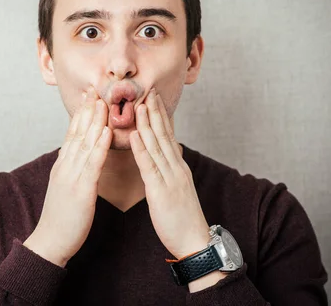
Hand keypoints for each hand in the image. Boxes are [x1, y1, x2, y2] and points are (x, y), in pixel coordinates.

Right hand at [24, 87, 111, 266]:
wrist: (49, 242)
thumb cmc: (61, 218)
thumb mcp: (64, 187)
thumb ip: (70, 169)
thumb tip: (76, 156)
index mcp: (63, 166)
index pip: (72, 133)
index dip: (81, 113)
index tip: (89, 96)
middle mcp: (66, 166)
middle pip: (77, 132)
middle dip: (87, 109)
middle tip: (95, 88)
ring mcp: (71, 176)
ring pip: (84, 143)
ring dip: (94, 121)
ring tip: (103, 101)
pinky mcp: (80, 190)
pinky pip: (91, 164)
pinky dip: (99, 146)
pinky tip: (106, 132)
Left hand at [130, 89, 210, 259]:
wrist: (195, 241)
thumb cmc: (184, 218)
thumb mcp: (178, 188)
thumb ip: (173, 170)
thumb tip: (171, 155)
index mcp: (178, 167)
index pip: (169, 135)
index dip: (161, 116)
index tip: (153, 98)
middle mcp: (176, 167)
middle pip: (164, 134)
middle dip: (155, 111)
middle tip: (148, 90)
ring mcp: (170, 177)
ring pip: (157, 145)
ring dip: (147, 124)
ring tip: (139, 105)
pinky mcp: (161, 191)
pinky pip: (150, 166)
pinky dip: (141, 149)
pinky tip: (134, 135)